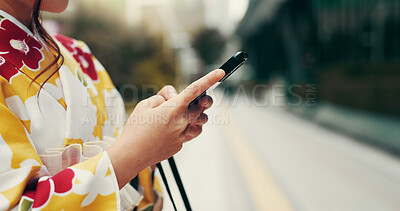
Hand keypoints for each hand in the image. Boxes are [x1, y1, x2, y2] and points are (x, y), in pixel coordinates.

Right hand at [107, 69, 224, 187]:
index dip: (209, 80)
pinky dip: (183, 128)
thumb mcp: (145, 105)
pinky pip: (188, 133)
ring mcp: (182, 136)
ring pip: (199, 122)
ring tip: (177, 116)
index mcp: (173, 109)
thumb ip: (162, 97)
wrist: (131, 155)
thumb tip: (172, 98)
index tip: (220, 73)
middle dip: (198, 100)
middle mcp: (182, 122)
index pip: (195, 90)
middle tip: (180, 101)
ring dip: (194, 116)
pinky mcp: (179, 145)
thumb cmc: (135, 129)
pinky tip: (170, 130)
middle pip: (201, 107)